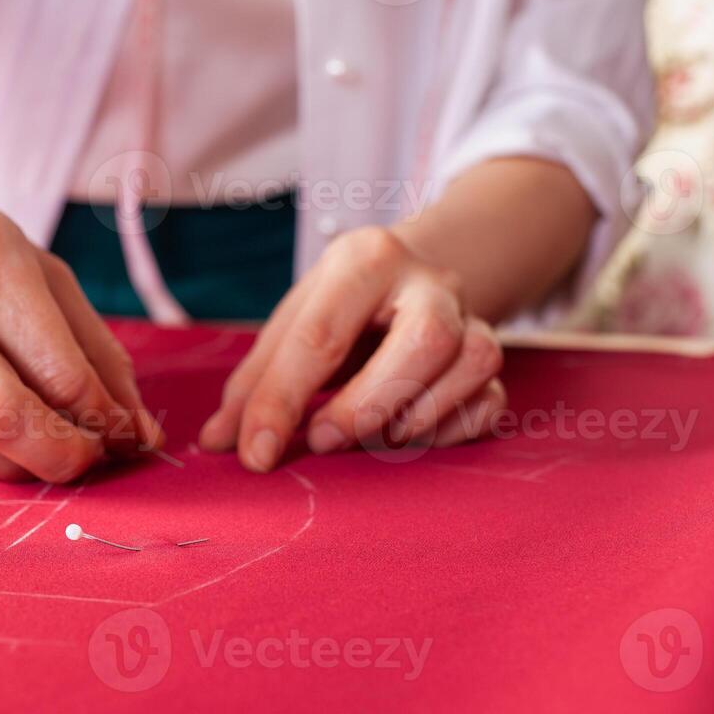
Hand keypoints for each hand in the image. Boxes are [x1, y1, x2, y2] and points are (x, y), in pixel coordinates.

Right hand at [0, 176, 162, 481]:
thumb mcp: (31, 263)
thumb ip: (91, 345)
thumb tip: (136, 428)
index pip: (58, 367)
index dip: (104, 418)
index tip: (123, 431)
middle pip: (2, 415)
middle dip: (63, 456)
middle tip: (88, 457)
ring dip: (17, 466)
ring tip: (36, 445)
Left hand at [199, 226, 506, 471]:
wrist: (414, 274)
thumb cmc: (341, 308)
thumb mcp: (293, 324)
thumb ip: (254, 382)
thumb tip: (218, 443)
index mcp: (365, 259)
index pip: (321, 334)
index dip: (281, 402)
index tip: (255, 454)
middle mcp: (428, 281)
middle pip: (423, 341)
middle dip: (366, 406)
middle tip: (323, 440)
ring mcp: (471, 316)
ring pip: (471, 365)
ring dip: (415, 418)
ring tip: (371, 437)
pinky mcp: (495, 356)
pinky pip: (491, 402)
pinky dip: (450, 430)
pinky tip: (411, 433)